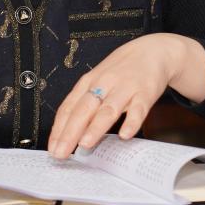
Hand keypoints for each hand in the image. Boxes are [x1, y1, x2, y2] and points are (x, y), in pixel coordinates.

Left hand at [46, 33, 204, 158]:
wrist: (152, 51)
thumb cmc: (121, 70)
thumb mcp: (98, 80)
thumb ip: (86, 103)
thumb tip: (69, 132)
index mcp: (89, 82)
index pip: (69, 107)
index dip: (59, 129)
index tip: (52, 148)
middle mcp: (104, 84)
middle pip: (84, 109)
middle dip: (70, 132)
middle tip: (61, 153)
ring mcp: (125, 88)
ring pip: (108, 109)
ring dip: (95, 127)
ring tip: (84, 144)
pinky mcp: (146, 92)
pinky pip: (138, 109)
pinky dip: (131, 122)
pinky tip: (124, 135)